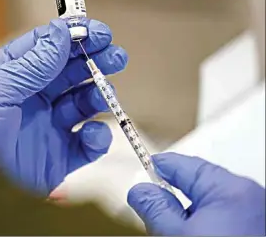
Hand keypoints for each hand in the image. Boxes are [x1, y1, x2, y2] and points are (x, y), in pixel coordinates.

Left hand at [0, 18, 127, 194]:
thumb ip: (31, 64)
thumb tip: (61, 32)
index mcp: (14, 75)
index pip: (50, 48)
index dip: (75, 37)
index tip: (99, 31)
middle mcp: (34, 98)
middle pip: (72, 73)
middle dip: (96, 62)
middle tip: (115, 57)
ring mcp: (48, 127)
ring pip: (84, 104)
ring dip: (99, 95)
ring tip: (105, 93)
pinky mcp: (58, 157)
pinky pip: (87, 145)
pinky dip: (97, 139)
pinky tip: (93, 133)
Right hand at [127, 153, 264, 235]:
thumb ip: (155, 209)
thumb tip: (140, 191)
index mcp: (228, 188)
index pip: (181, 164)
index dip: (157, 167)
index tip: (143, 170)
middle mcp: (247, 195)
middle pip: (198, 185)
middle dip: (174, 198)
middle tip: (157, 215)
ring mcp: (256, 212)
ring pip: (211, 205)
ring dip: (191, 216)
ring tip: (180, 234)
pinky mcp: (256, 227)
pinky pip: (225, 218)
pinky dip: (209, 226)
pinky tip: (201, 236)